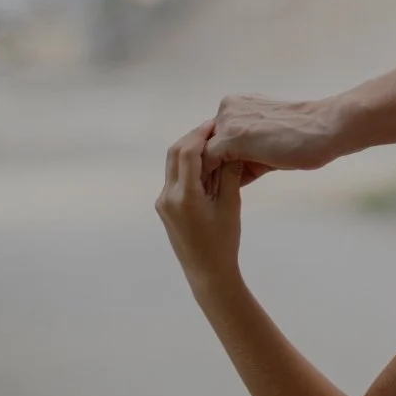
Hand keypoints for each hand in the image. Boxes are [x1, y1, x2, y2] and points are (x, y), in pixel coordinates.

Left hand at [158, 121, 244, 287]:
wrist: (206, 272)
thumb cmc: (224, 242)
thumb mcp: (231, 206)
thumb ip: (229, 174)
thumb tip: (232, 146)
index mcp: (184, 196)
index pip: (188, 152)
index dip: (201, 134)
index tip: (216, 123)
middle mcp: (168, 196)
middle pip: (175, 153)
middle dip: (193, 136)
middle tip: (213, 127)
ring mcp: (163, 201)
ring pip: (172, 163)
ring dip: (189, 148)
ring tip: (211, 140)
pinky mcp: (165, 206)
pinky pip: (174, 176)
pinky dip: (187, 164)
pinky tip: (205, 162)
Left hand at [205, 93, 347, 184]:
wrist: (328, 128)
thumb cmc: (306, 137)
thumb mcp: (270, 142)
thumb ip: (249, 151)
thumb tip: (234, 170)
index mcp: (236, 104)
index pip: (212, 136)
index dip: (210, 160)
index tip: (210, 185)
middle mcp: (227, 107)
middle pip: (202, 143)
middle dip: (203, 170)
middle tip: (206, 195)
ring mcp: (227, 121)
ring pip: (201, 153)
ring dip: (203, 176)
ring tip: (207, 200)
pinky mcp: (230, 137)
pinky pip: (208, 162)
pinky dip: (209, 180)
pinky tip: (214, 198)